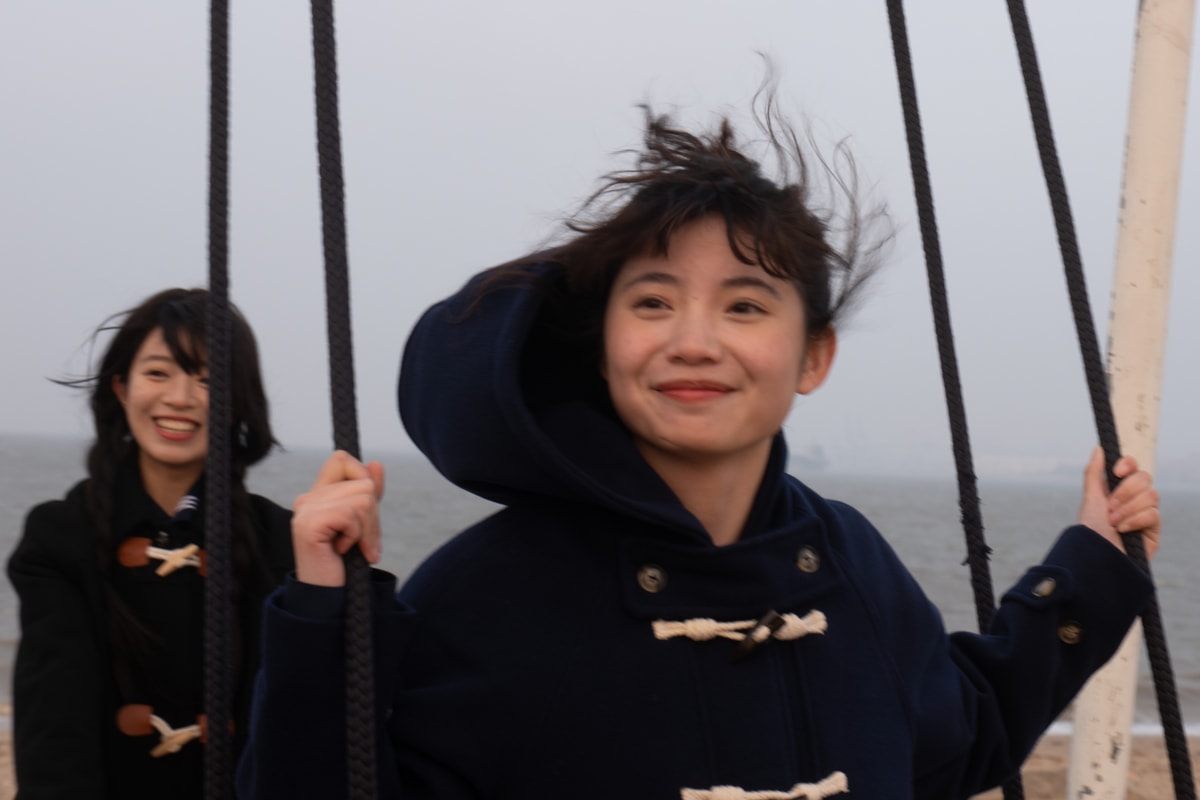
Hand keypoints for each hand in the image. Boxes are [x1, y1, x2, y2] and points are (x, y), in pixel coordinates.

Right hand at [291, 450, 384, 586]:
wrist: (330, 599)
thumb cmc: (346, 564)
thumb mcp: (362, 524)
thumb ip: (368, 494)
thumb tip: (376, 463)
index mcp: (317, 495)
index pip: (342, 459)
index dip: (363, 478)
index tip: (365, 510)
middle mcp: (307, 499)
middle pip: (363, 482)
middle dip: (374, 516)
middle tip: (363, 543)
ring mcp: (305, 511)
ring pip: (363, 499)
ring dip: (368, 529)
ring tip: (354, 549)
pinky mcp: (309, 525)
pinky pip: (352, 514)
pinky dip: (357, 536)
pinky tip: (342, 551)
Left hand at [1077, 447, 1159, 560]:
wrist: (1097, 557)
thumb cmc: (1091, 530)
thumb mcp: (1090, 499)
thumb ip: (1094, 473)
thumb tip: (1099, 448)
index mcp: (1118, 489)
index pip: (1133, 466)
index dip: (1128, 464)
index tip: (1117, 471)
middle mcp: (1134, 499)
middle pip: (1144, 478)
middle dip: (1125, 491)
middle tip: (1110, 506)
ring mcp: (1145, 513)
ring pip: (1151, 495)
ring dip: (1127, 508)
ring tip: (1112, 522)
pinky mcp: (1153, 530)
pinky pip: (1153, 514)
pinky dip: (1134, 520)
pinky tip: (1123, 530)